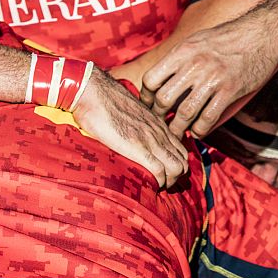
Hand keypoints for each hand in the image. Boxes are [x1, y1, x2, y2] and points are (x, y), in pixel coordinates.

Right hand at [72, 71, 186, 187]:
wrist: (94, 92)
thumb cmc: (104, 101)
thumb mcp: (129, 113)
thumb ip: (136, 125)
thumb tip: (130, 135)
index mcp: (158, 125)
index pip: (181, 150)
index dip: (176, 166)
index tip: (163, 175)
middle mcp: (159, 133)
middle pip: (183, 162)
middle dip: (176, 178)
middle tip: (160, 185)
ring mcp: (150, 140)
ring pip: (177, 168)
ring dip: (168, 182)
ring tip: (154, 186)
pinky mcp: (137, 147)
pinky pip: (160, 171)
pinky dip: (157, 182)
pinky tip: (146, 183)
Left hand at [141, 13, 277, 137]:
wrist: (262, 34)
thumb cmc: (228, 37)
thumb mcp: (196, 40)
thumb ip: (178, 58)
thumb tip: (160, 76)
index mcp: (182, 52)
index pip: (151, 79)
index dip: (146, 97)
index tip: (149, 105)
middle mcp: (194, 65)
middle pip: (164, 99)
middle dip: (159, 115)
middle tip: (160, 123)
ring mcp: (213, 79)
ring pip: (185, 113)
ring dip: (178, 128)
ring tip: (176, 133)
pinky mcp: (230, 91)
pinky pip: (208, 118)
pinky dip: (200, 129)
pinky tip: (197, 131)